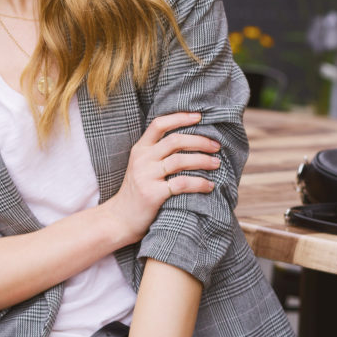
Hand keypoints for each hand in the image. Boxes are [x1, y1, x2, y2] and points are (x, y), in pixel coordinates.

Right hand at [103, 112, 219, 246]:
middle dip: (200, 141)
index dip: (180, 117)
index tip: (200, 117)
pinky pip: (182, 183)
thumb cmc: (137, 192)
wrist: (119, 219)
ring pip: (180, 160)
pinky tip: (209, 186)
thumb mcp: (141, 167)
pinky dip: (199, 183)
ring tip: (216, 164)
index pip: (159, 124)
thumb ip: (157, 153)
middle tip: (216, 146)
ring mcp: (146, 176)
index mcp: (139, 149)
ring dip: (203, 160)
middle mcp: (142, 159)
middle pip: (175, 140)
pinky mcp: (153, 194)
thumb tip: (191, 141)